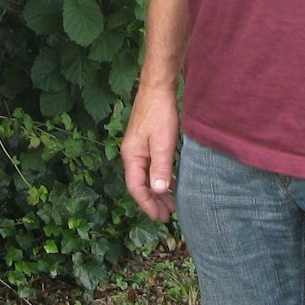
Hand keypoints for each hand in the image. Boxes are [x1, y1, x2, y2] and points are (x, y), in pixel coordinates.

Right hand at [119, 83, 180, 220]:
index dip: (148, 204)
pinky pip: (152, 166)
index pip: (136, 187)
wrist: (158, 87)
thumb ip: (161, 167)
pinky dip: (161, 177)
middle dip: (154, 201)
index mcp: (132, 156)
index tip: (161, 217)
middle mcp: (132, 154)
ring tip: (172, 203)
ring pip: (147, 176)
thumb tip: (158, 191)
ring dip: (158, 190)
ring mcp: (139, 147)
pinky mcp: (147, 142)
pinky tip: (171, 182)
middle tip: (169, 215)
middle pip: (140, 184)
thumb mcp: (163, 143)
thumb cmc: (160, 113)